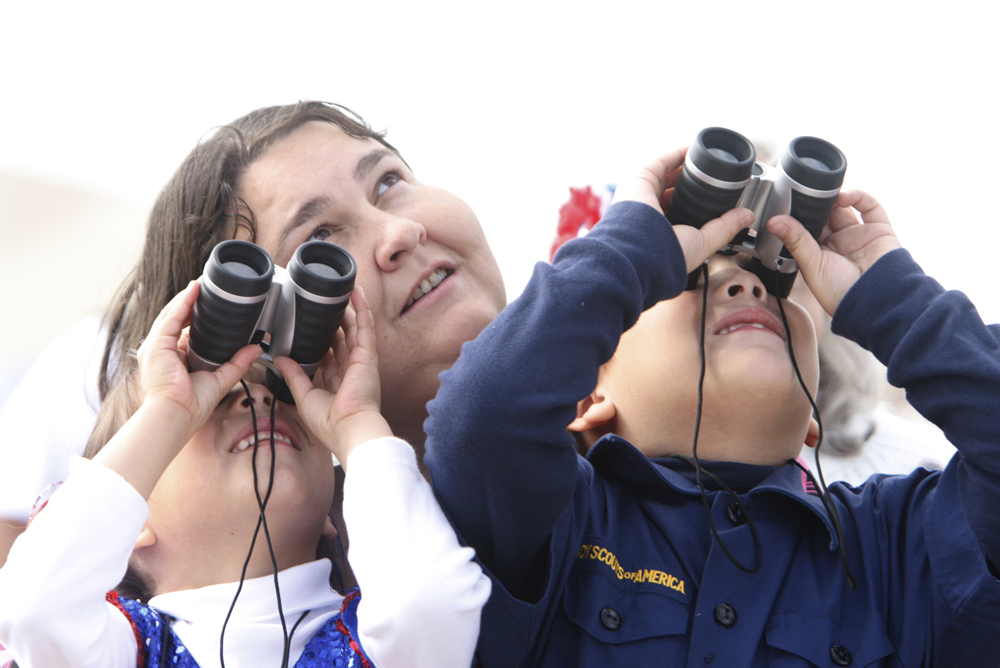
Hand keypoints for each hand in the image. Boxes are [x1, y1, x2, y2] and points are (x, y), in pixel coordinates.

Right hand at [136, 281, 260, 434]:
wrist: (176, 416)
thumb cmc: (191, 406)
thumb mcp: (220, 379)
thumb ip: (238, 363)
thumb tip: (255, 349)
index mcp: (174, 360)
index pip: (184, 331)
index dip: (196, 317)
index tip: (212, 306)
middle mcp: (162, 351)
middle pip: (176, 319)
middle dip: (191, 303)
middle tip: (207, 289)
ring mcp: (156, 347)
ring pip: (172, 314)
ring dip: (187, 297)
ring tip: (202, 284)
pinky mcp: (156, 344)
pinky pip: (171, 317)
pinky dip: (183, 302)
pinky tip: (194, 290)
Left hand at [274, 288, 392, 465]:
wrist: (349, 429)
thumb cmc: (331, 423)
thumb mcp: (304, 397)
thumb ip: (294, 376)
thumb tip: (281, 359)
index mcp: (336, 382)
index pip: (328, 355)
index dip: (320, 341)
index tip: (310, 329)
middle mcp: (350, 370)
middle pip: (342, 339)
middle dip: (334, 323)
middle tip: (324, 306)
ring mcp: (361, 361)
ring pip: (354, 329)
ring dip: (349, 310)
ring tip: (341, 292)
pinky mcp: (367, 356)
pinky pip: (365, 328)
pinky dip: (362, 310)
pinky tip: (357, 295)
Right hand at [613, 147, 754, 271]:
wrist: (644, 250)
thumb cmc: (667, 255)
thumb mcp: (703, 243)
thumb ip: (725, 228)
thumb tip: (747, 216)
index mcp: (663, 230)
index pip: (681, 209)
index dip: (698, 200)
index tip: (717, 193)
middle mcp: (651, 212)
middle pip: (674, 189)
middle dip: (694, 180)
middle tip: (714, 175)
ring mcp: (644, 194)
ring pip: (667, 174)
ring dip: (686, 165)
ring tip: (707, 159)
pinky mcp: (639, 179)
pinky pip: (660, 161)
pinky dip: (677, 154)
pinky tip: (694, 150)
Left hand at [766, 189, 901, 314]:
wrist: (877, 301)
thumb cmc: (841, 292)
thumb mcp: (813, 265)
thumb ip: (796, 240)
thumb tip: (774, 222)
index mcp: (819, 254)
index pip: (807, 228)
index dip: (799, 216)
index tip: (788, 203)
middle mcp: (839, 243)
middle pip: (825, 215)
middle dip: (816, 204)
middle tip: (806, 195)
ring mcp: (859, 235)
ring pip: (844, 208)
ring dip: (834, 198)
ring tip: (825, 195)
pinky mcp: (879, 230)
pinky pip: (870, 207)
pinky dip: (858, 196)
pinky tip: (844, 197)